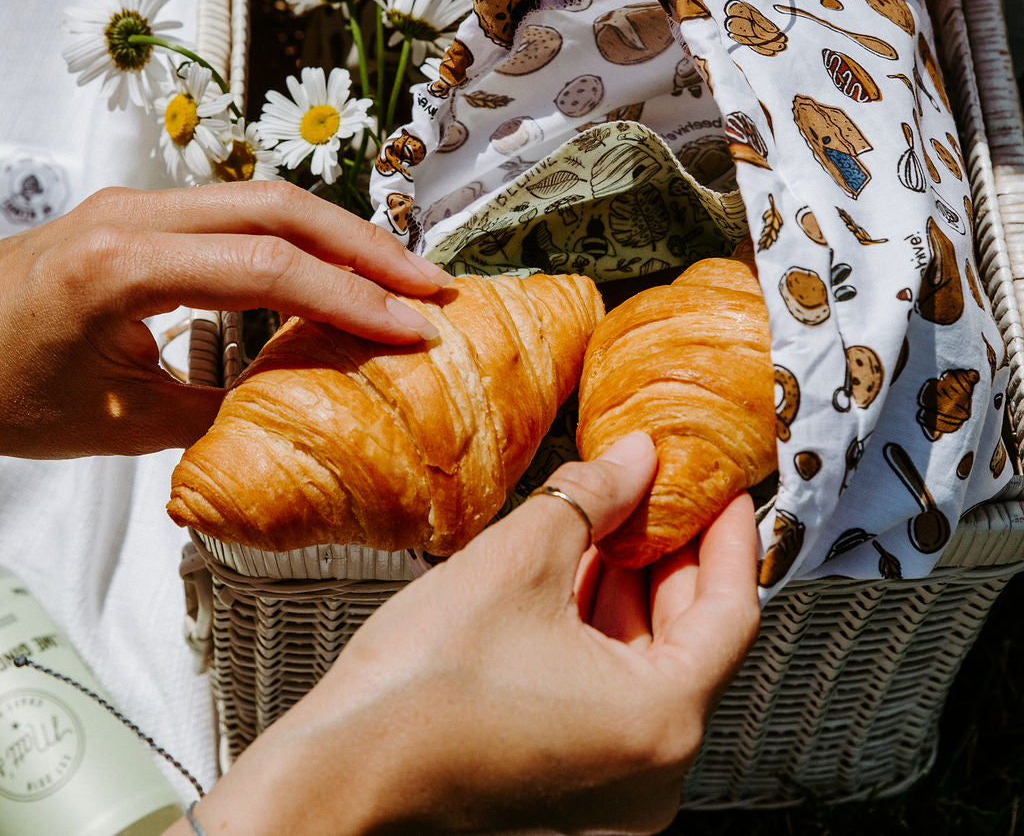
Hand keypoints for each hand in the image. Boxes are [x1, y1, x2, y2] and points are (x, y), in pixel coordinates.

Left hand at [0, 182, 450, 457]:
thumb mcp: (117, 423)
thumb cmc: (1, 390)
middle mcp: (131, 215)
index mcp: (119, 266)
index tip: (411, 328)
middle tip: (430, 285)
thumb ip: (221, 412)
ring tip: (400, 275)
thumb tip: (301, 409)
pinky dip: (297, 238)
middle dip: (366, 247)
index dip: (351, 298)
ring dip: (338, 236)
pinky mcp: (138, 212)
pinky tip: (331, 268)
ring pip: (263, 198)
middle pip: (280, 207)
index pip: (266, 268)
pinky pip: (235, 211)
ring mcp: (133, 204)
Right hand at [180, 434, 759, 834]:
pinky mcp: (570, 797)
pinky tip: (573, 579)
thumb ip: (593, 497)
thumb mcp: (519, 559)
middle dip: (670, 558)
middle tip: (660, 490)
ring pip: (647, 671)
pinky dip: (600, 639)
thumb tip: (636, 459)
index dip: (728, 534)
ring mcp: (612, 796)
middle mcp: (652, 776)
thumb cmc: (416, 691)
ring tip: (609, 521)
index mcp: (660, 722)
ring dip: (630, 593)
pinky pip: (611, 702)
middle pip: (690, 641)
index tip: (723, 488)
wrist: (337, 779)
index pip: (730, 609)